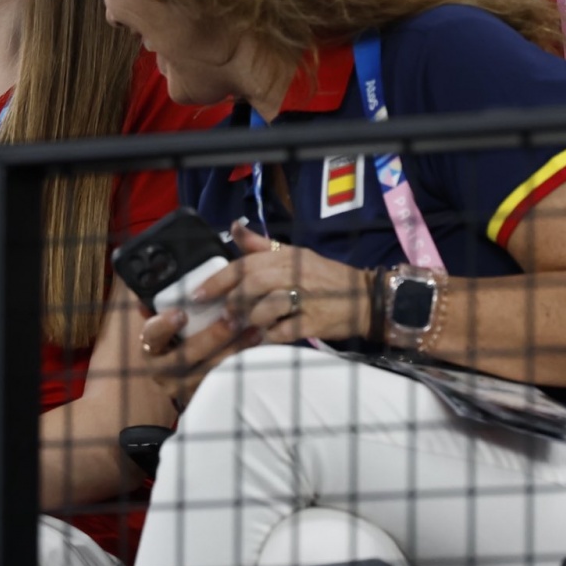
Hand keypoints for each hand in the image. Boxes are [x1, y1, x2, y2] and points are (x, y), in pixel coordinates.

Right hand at [138, 299, 263, 410]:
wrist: (172, 378)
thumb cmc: (168, 342)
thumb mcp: (159, 328)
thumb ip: (157, 310)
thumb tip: (147, 299)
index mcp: (149, 348)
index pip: (152, 336)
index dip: (165, 326)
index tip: (181, 313)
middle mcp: (162, 371)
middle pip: (187, 355)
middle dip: (212, 337)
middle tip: (232, 319)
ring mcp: (183, 386)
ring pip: (210, 370)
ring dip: (234, 350)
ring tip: (254, 332)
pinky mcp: (203, 395)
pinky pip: (223, 381)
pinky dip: (240, 365)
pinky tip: (256, 350)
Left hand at [191, 224, 371, 344]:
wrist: (367, 298)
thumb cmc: (324, 277)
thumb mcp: (294, 254)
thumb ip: (261, 245)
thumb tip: (234, 227)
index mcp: (285, 257)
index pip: (245, 264)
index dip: (218, 280)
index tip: (198, 294)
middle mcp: (294, 274)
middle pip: (252, 285)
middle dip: (233, 302)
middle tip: (225, 314)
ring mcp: (305, 299)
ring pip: (265, 308)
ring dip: (250, 320)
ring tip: (246, 326)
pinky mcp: (314, 322)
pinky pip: (282, 332)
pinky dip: (269, 337)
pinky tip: (265, 338)